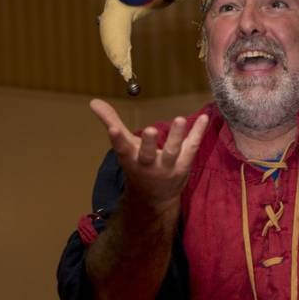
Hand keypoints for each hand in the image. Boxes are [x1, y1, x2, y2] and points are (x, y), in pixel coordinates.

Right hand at [89, 99, 208, 210]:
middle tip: (151, 129)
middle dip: (149, 143)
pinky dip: (198, 133)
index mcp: (131, 160)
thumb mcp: (125, 147)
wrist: (155, 198)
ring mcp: (168, 167)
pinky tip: (204, 118)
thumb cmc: (138, 165)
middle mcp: (149, 165)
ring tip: (180, 119)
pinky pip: (192, 147)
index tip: (112, 129)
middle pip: (149, 155)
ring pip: (173, 152)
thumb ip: (111, 122)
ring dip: (177, 136)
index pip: (122, 150)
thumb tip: (94, 101)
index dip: (117, 140)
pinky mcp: (185, 165)